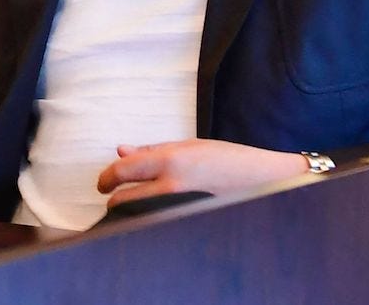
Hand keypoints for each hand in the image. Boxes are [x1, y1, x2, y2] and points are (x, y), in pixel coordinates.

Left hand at [95, 140, 309, 208]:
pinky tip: (155, 213)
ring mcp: (181, 207)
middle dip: (114, 201)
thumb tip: (121, 150)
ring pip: (139, 215)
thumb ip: (151, 150)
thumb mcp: (187, 146)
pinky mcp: (190, 221)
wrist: (265, 181)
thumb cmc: (227, 159)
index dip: (106, 178)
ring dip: (131, 211)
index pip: (121, 172)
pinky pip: (159, 221)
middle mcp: (172, 186)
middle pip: (124, 201)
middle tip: (113, 198)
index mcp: (170, 161)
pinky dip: (150, 217)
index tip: (103, 183)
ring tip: (133, 205)